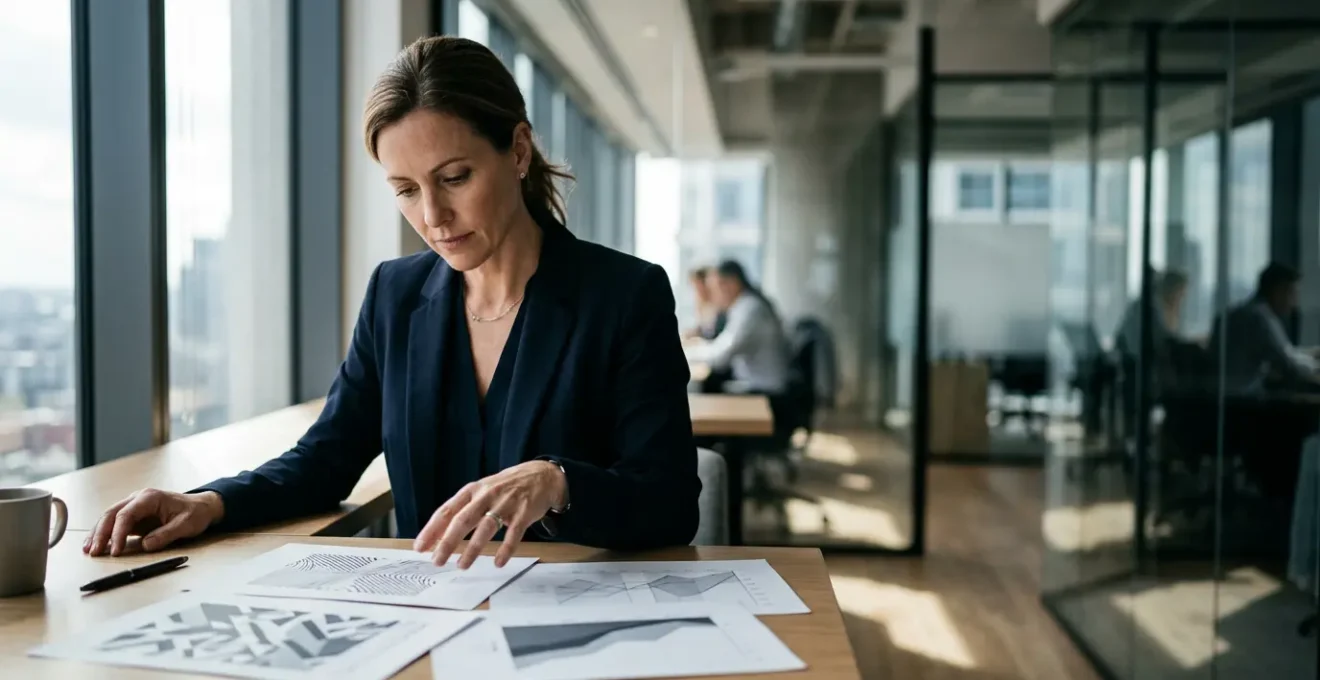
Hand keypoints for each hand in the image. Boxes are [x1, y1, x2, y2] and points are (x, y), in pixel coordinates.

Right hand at [84, 489, 224, 556]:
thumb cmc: (194, 513)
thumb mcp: (186, 525)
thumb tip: (145, 545)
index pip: (126, 515)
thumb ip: (165, 534)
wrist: (201, 506)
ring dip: (97, 533)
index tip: (115, 551)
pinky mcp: (133, 516)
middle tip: (93, 552)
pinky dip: (104, 533)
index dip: (118, 533)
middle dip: (100, 533)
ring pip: (109, 517)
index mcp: (150, 498)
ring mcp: (134, 506)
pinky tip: (96, 545)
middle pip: (112, 514)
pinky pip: (114, 523)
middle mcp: (138, 499)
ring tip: (87, 550)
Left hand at [413, 461, 565, 569]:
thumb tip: (440, 535)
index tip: (420, 546)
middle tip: (437, 560)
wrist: (541, 475)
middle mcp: (487, 495)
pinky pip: (514, 533)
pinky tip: (498, 562)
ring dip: (473, 548)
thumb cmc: (506, 487)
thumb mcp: (482, 492)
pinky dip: (506, 549)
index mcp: (472, 490)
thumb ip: (464, 509)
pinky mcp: (524, 512)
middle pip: (463, 520)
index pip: (447, 510)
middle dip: (448, 542)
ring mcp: (506, 503)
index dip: (432, 529)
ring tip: (462, 565)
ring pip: (486, 527)